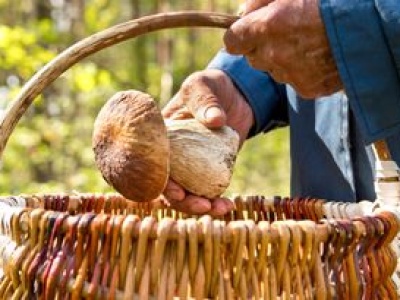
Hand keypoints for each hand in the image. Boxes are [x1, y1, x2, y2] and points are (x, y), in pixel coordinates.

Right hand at [162, 69, 253, 215]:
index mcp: (161, 138)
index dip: (160, 182)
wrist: (235, 95)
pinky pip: (208, 189)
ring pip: (188, 192)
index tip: (177, 191)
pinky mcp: (210, 169)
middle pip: (169, 186)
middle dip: (182, 201)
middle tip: (202, 206)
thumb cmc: (210, 86)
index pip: (153, 164)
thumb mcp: (203, 86)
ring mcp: (191, 165)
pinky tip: (228, 205)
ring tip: (219, 209)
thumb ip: (204, 100)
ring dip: (199, 206)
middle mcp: (173, 155)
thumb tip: (215, 120)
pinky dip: (217, 200)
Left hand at [224, 0, 342, 98]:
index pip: (232, 42)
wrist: (368, 26)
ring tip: (307, 44)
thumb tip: (242, 14)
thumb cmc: (326, 2)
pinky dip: (302, 72)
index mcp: (265, 28)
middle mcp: (273, 56)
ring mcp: (290, 75)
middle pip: (253, 59)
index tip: (248, 32)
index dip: (240, 37)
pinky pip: (295, 82)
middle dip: (263, 47)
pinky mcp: (306, 89)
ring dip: (283, 60)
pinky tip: (318, 58)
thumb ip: (258, 2)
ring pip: (274, 71)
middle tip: (285, 34)